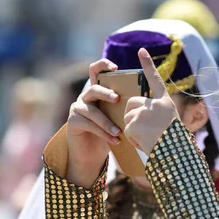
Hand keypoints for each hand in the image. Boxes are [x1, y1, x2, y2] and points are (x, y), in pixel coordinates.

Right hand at [66, 59, 120, 186]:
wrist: (92, 153)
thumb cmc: (108, 132)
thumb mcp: (117, 117)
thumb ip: (124, 106)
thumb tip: (145, 100)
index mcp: (97, 92)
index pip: (95, 71)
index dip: (103, 65)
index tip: (116, 67)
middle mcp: (85, 97)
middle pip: (93, 89)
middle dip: (106, 93)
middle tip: (117, 99)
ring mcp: (77, 109)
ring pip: (92, 111)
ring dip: (107, 122)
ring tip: (118, 131)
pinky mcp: (73, 122)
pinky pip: (90, 125)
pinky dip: (103, 133)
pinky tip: (115, 140)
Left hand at [123, 49, 179, 154]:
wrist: (175, 155)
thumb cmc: (174, 143)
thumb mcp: (168, 123)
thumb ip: (154, 114)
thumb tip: (134, 114)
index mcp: (165, 102)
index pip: (155, 80)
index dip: (148, 65)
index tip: (141, 50)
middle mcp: (154, 104)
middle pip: (132, 103)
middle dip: (132, 115)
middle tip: (147, 130)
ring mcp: (143, 112)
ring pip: (127, 117)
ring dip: (133, 129)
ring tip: (148, 138)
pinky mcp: (134, 123)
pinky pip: (126, 130)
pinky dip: (132, 139)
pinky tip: (144, 143)